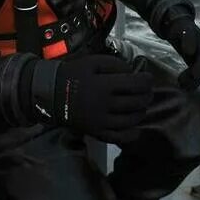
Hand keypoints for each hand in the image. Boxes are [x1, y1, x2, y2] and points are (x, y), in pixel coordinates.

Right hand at [34, 55, 152, 144]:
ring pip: (131, 120)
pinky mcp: (97, 132)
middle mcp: (106, 105)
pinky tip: (136, 127)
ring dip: (141, 111)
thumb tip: (132, 73)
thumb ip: (115, 64)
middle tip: (146, 91)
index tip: (148, 78)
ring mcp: (102, 122)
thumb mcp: (92, 61)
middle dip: (146, 95)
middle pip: (137, 102)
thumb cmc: (73, 74)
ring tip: (140, 105)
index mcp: (105, 86)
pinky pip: (119, 137)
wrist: (52, 95)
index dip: (147, 81)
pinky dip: (132, 134)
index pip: (136, 85)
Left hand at [164, 18, 199, 89]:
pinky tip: (183, 86)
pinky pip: (195, 73)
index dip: (199, 66)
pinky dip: (190, 81)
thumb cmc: (179, 25)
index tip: (193, 75)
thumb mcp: (182, 28)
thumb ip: (187, 38)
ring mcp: (199, 56)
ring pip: (199, 72)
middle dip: (195, 76)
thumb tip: (190, 52)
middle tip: (183, 83)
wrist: (177, 24)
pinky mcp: (194, 61)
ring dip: (192, 81)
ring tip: (182, 86)